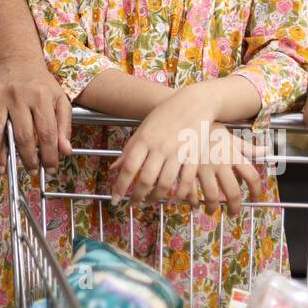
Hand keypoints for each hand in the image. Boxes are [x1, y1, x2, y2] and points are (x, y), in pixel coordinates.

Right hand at [0, 61, 71, 174]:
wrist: (14, 60)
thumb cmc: (39, 83)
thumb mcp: (59, 99)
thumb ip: (64, 125)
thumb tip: (65, 151)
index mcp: (41, 96)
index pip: (47, 132)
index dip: (49, 155)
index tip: (51, 169)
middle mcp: (18, 96)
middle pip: (23, 135)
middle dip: (28, 159)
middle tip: (32, 172)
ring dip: (2, 155)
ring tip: (6, 170)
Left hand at [108, 87, 219, 204]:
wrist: (194, 103)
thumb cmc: (165, 115)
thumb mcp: (143, 128)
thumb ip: (129, 149)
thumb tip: (114, 168)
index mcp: (144, 139)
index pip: (129, 167)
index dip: (120, 186)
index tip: (115, 199)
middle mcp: (160, 147)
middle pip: (146, 179)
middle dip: (137, 196)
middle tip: (133, 204)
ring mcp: (178, 152)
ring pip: (165, 184)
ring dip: (156, 198)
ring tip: (150, 201)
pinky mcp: (194, 157)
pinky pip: (186, 182)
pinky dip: (179, 194)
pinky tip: (173, 199)